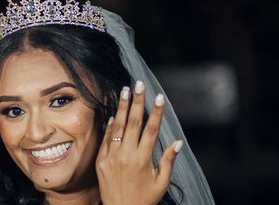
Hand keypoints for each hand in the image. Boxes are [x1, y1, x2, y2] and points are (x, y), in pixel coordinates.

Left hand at [95, 81, 182, 204]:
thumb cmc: (144, 198)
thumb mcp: (161, 182)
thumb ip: (168, 161)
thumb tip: (178, 141)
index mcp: (143, 160)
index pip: (151, 130)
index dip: (157, 112)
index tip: (160, 97)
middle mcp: (127, 155)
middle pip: (134, 123)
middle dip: (137, 101)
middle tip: (139, 84)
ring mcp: (112, 157)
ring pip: (118, 127)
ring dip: (122, 107)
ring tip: (125, 90)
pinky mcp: (101, 161)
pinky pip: (106, 139)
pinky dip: (110, 125)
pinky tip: (114, 112)